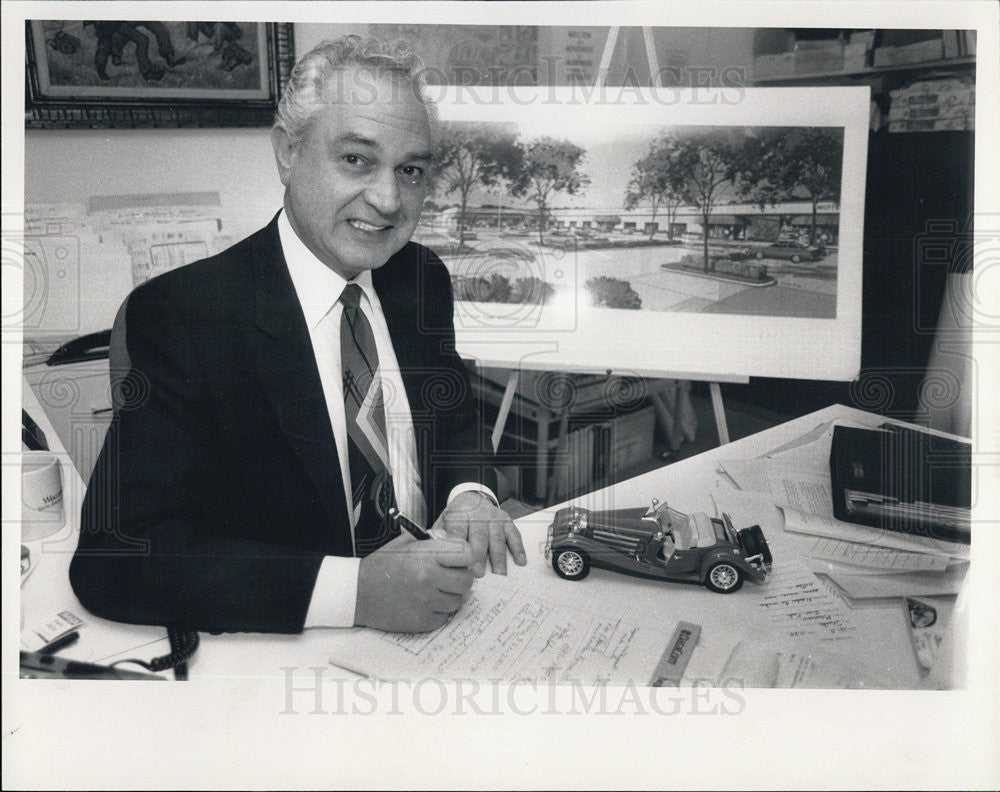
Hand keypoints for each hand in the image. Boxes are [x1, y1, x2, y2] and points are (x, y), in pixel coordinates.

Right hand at [354, 532, 473, 632]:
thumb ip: (434, 541)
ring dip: (451, 595)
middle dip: (461, 577)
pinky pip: (445, 616)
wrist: (358, 592)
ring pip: (458, 600)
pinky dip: (439, 610)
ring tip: (435, 589)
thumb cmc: (383, 564)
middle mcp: (429, 578)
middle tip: (449, 576)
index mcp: (426, 555)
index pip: (466, 554)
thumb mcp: (407, 544)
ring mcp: (426, 602)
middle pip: (467, 580)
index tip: (458, 559)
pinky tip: (426, 602)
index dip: (464, 556)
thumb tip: (457, 544)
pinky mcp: (422, 621)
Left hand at [432, 491, 526, 576]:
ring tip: (499, 575)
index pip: (459, 531)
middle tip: (479, 574)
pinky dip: (518, 548)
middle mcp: (478, 514)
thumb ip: (441, 538)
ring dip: (499, 558)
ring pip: (497, 538)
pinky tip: (520, 561)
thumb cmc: (455, 517)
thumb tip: (436, 557)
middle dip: (479, 556)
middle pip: (479, 537)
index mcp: (459, 515)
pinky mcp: (506, 520)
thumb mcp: (443, 522)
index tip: (461, 565)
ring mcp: (494, 517)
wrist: (471, 497)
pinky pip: (514, 534)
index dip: (460, 548)